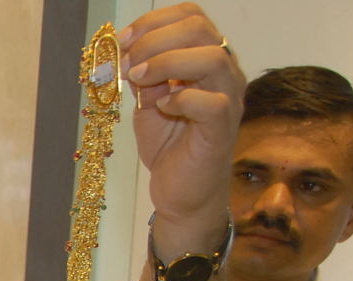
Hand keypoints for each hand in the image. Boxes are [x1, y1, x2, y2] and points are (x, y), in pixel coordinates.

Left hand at [120, 4, 244, 233]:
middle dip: (155, 39)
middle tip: (128, 62)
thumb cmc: (168, 146)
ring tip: (138, 79)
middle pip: (200, 28)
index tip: (123, 40)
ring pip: (211, 58)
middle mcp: (224, 72)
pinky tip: (161, 106)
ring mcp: (229, 98)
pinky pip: (211, 101)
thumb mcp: (146, 103)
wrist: (181, 191)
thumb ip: (142, 77)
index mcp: (205, 58)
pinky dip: (181, 98)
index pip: (191, 16)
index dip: (154, 21)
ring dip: (166, 62)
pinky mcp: (223, 127)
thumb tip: (126, 53)